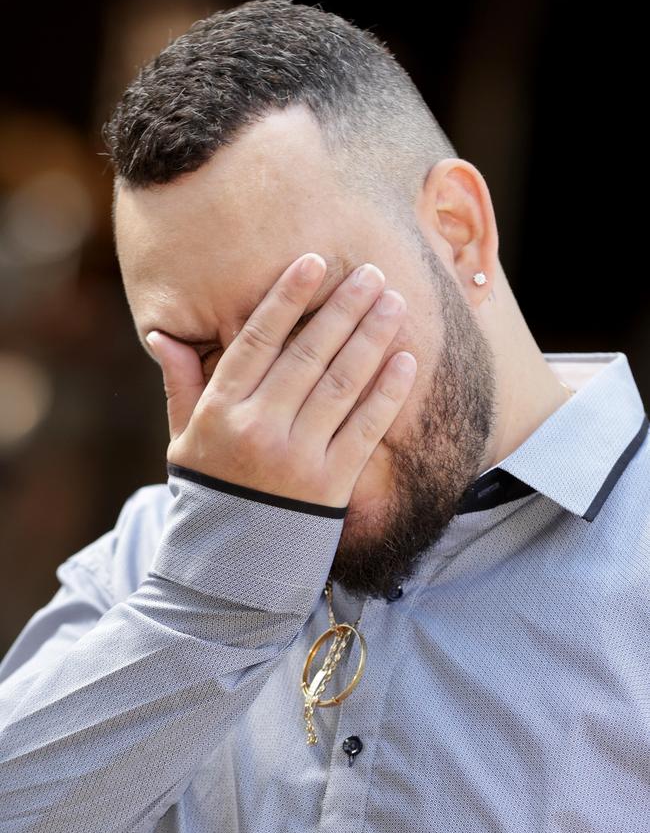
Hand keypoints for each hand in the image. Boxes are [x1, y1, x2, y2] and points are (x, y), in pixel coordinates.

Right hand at [146, 253, 416, 507]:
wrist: (230, 570)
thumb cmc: (209, 494)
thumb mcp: (182, 440)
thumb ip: (180, 385)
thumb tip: (161, 336)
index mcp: (221, 411)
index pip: (258, 340)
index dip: (287, 298)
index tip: (315, 263)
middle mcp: (258, 428)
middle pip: (307, 354)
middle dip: (343, 308)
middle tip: (371, 273)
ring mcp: (297, 457)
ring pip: (340, 383)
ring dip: (371, 338)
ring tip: (393, 303)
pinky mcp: (331, 484)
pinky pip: (365, 429)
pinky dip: (387, 392)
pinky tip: (405, 360)